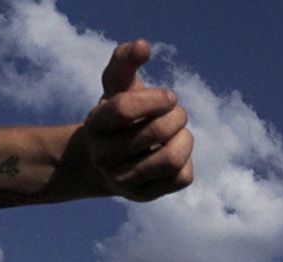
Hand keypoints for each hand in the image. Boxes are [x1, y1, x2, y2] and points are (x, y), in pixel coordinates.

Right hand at [80, 40, 192, 201]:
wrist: (107, 161)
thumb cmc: (118, 116)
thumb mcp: (117, 86)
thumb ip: (125, 61)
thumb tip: (143, 45)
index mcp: (95, 124)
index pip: (124, 109)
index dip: (156, 98)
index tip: (169, 97)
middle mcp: (103, 156)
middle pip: (156, 132)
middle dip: (177, 115)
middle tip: (177, 112)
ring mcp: (123, 181)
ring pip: (172, 159)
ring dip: (186, 139)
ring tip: (180, 131)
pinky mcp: (144, 196)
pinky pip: (182, 177)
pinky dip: (187, 160)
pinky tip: (176, 152)